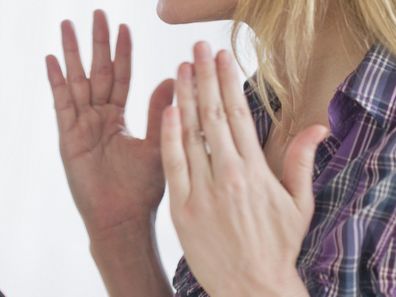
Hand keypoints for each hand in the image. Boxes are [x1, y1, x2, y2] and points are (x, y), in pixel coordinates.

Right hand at [46, 10, 173, 239]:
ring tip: (67, 25)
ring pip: (77, 82)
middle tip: (97, 14)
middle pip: (99, 72)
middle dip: (97, 43)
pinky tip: (51, 60)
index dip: (123, 53)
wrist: (123, 217)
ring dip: (72, 54)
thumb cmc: (142, 188)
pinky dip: (56, 82)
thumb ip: (161, 111)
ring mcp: (82, 126)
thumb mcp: (157, 144)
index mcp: (121, 118)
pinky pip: (61, 104)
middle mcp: (101, 118)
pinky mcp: (68, 138)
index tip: (124, 27)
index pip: (123, 77)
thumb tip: (175, 78)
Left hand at [160, 42, 327, 296]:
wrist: (250, 286)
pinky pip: (172, 165)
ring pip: (189, 134)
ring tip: (180, 69)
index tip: (222, 57)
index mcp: (254, 171)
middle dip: (204, 77)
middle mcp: (227, 175)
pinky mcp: (181, 208)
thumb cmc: (276, 246)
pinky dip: (168, 136)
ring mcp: (201, 191)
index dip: (228, 81)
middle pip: (211, 115)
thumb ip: (302, 162)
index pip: (238, 114)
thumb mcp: (299, 204)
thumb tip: (318, 127)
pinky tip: (167, 110)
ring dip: (184, 98)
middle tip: (198, 49)